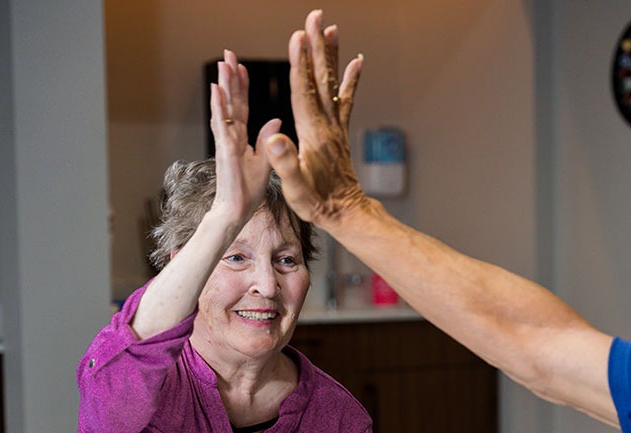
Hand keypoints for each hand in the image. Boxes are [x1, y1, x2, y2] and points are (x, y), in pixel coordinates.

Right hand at [209, 48, 282, 226]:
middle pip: (232, 102)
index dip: (241, 87)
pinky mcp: (226, 153)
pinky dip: (220, 107)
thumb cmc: (248, 194)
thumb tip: (276, 120)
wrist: (237, 215)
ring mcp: (228, 144)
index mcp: (243, 140)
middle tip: (228, 53)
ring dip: (224, 86)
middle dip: (230, 78)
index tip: (240, 66)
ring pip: (226, 109)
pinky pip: (223, 126)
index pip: (242, 108)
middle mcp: (233, 138)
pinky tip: (216, 90)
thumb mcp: (264, 165)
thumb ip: (268, 143)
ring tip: (223, 63)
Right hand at [267, 9, 364, 226]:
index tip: (298, 36)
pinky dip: (350, 79)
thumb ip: (286, 164)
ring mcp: (336, 127)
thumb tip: (274, 139)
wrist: (347, 214)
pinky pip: (346, 99)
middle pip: (320, 78)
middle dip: (316, 47)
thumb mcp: (296, 188)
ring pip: (332, 84)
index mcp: (313, 133)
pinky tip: (356, 62)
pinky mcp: (340, 132)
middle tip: (316, 17)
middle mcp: (328, 124)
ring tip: (332, 29)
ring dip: (331, 55)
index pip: (304, 90)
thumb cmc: (318, 204)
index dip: (300, 63)